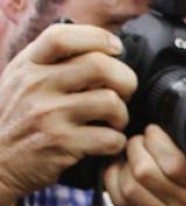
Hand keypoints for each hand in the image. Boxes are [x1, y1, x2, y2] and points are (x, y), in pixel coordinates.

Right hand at [0, 24, 135, 204]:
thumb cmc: (16, 121)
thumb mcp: (21, 82)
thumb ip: (50, 64)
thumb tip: (97, 50)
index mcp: (28, 65)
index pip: (63, 37)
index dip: (98, 38)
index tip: (116, 49)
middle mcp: (37, 85)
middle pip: (99, 66)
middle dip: (125, 80)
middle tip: (124, 94)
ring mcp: (49, 115)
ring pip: (110, 102)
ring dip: (122, 115)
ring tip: (113, 122)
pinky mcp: (62, 144)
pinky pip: (110, 138)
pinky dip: (117, 142)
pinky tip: (106, 143)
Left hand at [105, 124, 185, 205]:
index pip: (177, 163)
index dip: (157, 140)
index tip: (155, 131)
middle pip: (147, 172)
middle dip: (136, 147)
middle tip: (138, 139)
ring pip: (130, 185)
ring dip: (122, 163)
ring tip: (128, 153)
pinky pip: (119, 201)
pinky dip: (112, 180)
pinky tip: (119, 170)